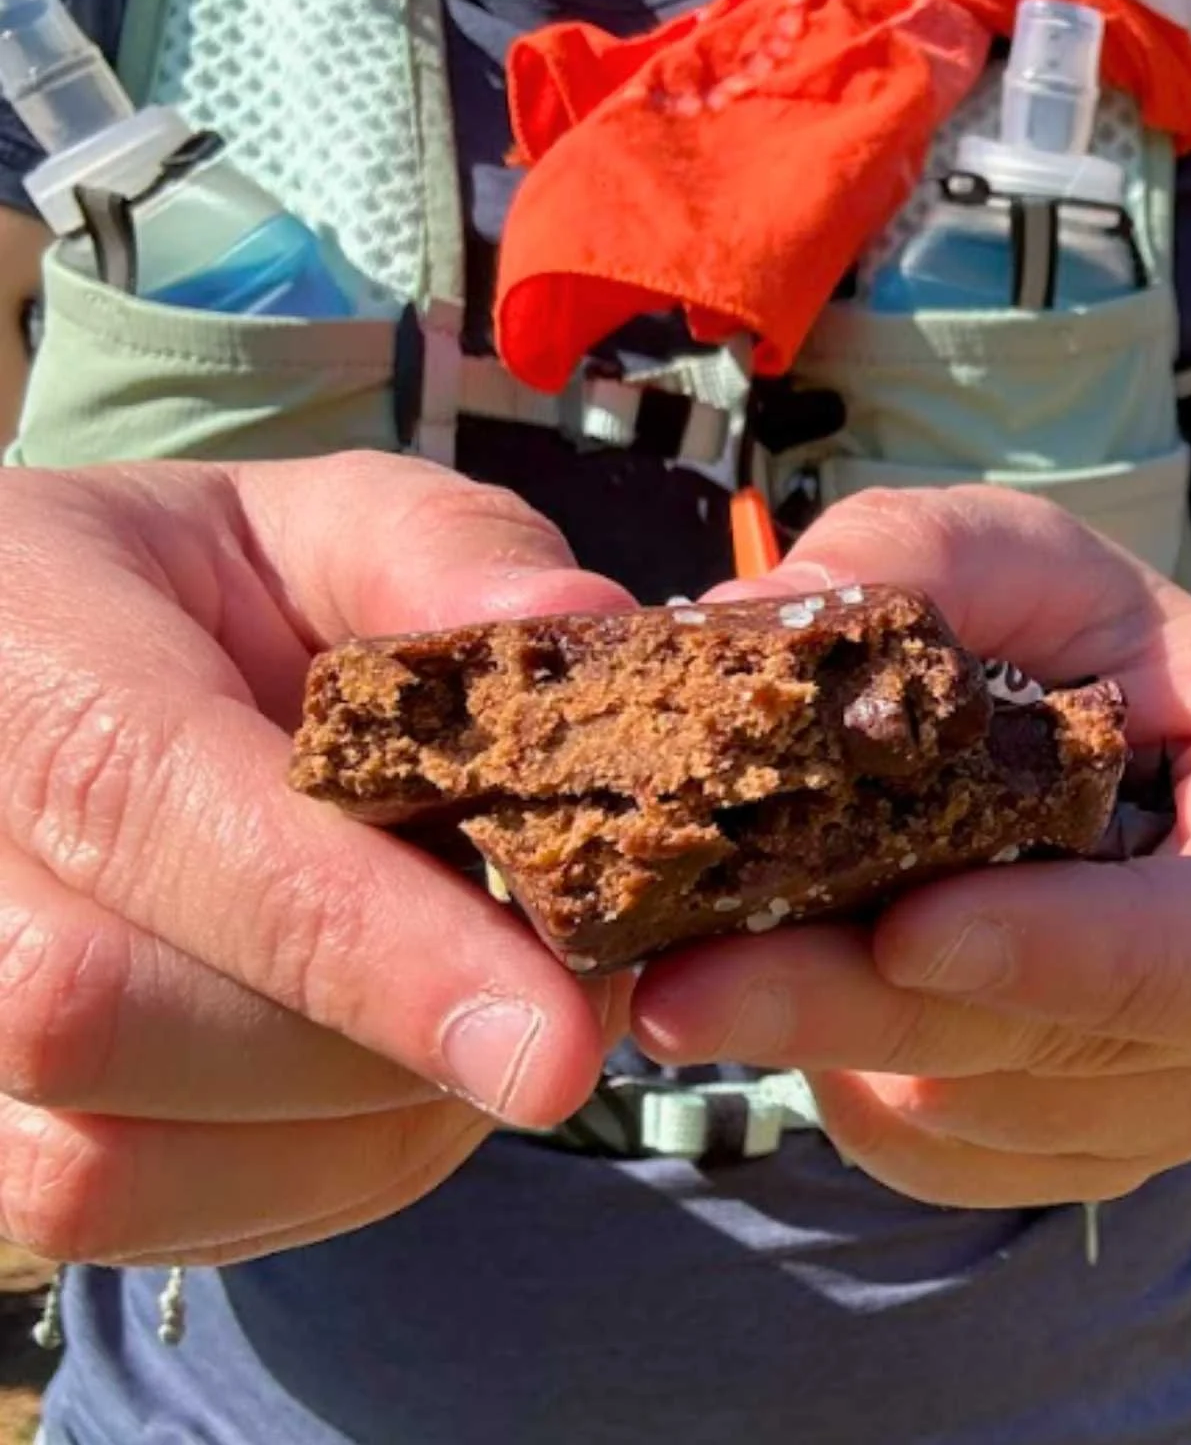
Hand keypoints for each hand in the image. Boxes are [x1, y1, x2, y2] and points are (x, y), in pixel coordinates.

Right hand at [0, 453, 630, 1267]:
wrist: (36, 669)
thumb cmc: (201, 594)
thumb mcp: (322, 520)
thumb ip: (447, 551)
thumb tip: (583, 628)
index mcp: (10, 653)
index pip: (146, 807)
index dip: (362, 942)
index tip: (557, 1036)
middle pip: (102, 1016)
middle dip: (377, 1044)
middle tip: (565, 1002)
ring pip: (101, 1166)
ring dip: (355, 1135)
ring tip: (490, 1033)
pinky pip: (121, 1220)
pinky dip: (307, 1180)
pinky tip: (398, 1091)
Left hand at [630, 486, 1190, 1206]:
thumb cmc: (1139, 666)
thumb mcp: (1057, 568)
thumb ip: (931, 560)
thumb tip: (743, 614)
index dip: (1077, 956)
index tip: (912, 926)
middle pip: (1064, 1055)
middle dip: (864, 1013)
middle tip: (679, 986)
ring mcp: (1186, 1105)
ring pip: (981, 1118)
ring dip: (826, 1049)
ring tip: (688, 962)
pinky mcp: (1081, 1156)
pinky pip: (939, 1159)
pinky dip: (839, 1086)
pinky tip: (783, 989)